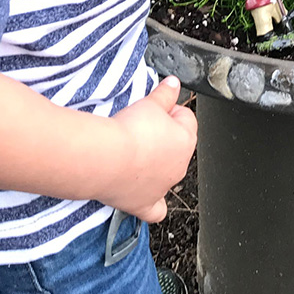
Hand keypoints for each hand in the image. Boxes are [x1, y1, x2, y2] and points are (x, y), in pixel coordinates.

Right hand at [105, 76, 196, 222]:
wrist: (107, 158)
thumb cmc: (130, 131)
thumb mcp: (151, 103)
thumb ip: (165, 94)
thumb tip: (174, 84)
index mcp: (186, 140)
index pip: (185, 118)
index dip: (169, 110)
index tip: (154, 108)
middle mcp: (180, 167)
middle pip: (175, 146)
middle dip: (161, 136)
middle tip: (138, 128)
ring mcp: (163, 188)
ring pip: (166, 175)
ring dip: (154, 165)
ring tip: (133, 153)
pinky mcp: (144, 204)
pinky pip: (155, 210)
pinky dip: (152, 205)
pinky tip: (146, 198)